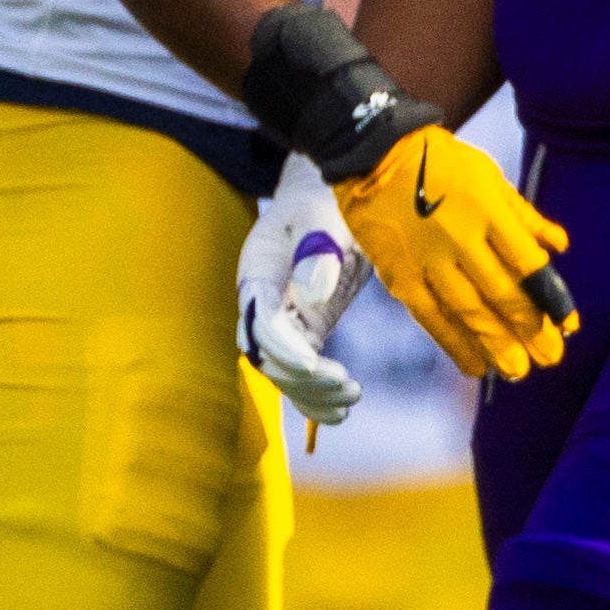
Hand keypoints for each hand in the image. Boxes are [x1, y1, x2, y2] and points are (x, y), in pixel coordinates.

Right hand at [236, 160, 369, 425]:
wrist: (323, 198)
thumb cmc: (325, 202)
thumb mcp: (324, 217)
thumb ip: (318, 253)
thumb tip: (313, 293)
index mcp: (258, 271)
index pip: (261, 321)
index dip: (284, 348)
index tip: (319, 365)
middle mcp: (260, 301)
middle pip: (266, 355)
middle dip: (302, 378)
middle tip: (348, 386)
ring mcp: (277, 318)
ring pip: (280, 371)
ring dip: (311, 393)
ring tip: (351, 399)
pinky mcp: (299, 329)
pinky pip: (297, 372)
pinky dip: (314, 396)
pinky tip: (341, 411)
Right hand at [334, 120, 575, 381]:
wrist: (373, 154)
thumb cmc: (441, 162)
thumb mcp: (490, 177)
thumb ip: (524, 216)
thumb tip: (560, 246)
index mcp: (488, 211)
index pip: (528, 263)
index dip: (551, 297)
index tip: (569, 324)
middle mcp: (460, 239)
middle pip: (501, 293)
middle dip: (529, 330)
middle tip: (550, 358)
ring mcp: (427, 260)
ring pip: (467, 311)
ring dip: (496, 344)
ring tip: (518, 371)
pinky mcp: (399, 275)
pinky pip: (430, 316)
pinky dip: (454, 343)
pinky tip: (475, 366)